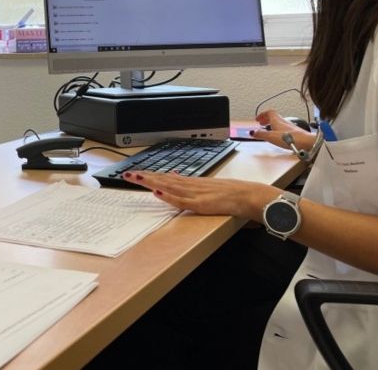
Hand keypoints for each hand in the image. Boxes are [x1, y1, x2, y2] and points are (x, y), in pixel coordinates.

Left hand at [122, 170, 278, 220]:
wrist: (250, 195)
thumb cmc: (231, 194)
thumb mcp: (207, 186)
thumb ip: (189, 183)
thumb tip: (173, 176)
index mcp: (192, 182)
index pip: (166, 178)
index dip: (149, 175)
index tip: (134, 173)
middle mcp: (191, 185)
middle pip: (164, 180)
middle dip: (144, 177)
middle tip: (127, 174)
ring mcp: (196, 194)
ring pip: (169, 187)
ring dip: (152, 183)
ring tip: (136, 179)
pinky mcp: (202, 204)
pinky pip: (183, 201)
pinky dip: (170, 197)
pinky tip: (158, 194)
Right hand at [252, 109, 315, 151]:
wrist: (306, 142)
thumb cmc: (291, 138)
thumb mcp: (271, 137)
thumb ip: (261, 134)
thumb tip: (253, 132)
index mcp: (277, 120)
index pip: (268, 112)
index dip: (262, 114)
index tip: (258, 118)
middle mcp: (283, 122)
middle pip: (273, 117)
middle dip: (266, 119)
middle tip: (261, 123)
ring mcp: (289, 127)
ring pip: (279, 122)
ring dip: (272, 124)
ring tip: (268, 129)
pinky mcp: (294, 133)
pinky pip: (283, 128)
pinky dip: (278, 130)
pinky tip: (278, 136)